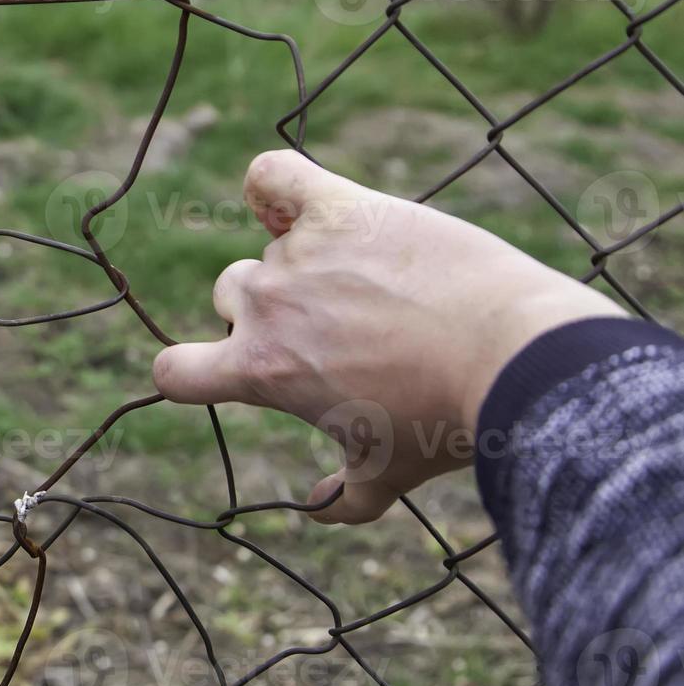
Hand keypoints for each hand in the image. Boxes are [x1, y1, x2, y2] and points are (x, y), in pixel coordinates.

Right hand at [152, 150, 624, 523]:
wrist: (513, 359)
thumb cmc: (446, 422)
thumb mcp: (388, 474)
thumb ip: (342, 499)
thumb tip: (319, 510)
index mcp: (261, 369)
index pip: (172, 370)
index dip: (188, 373)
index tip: (222, 372)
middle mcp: (267, 304)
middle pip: (230, 293)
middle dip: (271, 310)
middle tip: (339, 329)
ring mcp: (301, 251)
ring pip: (268, 247)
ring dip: (297, 260)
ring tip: (362, 280)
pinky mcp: (343, 208)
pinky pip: (275, 176)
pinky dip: (271, 188)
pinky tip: (295, 207)